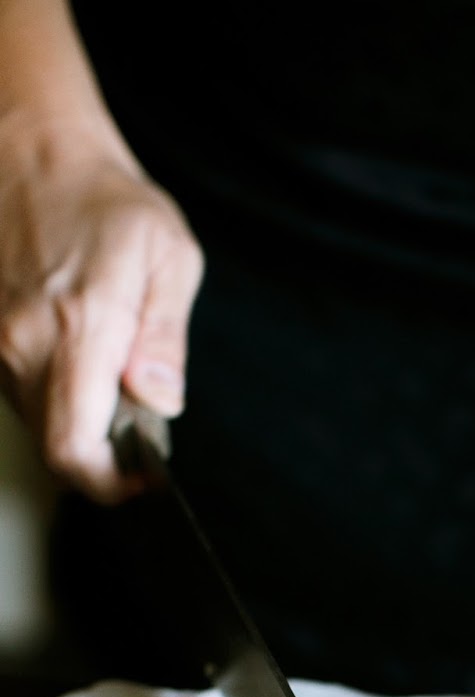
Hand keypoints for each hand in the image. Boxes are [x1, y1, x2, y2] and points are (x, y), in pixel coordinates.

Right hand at [0, 116, 202, 500]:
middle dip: (105, 456)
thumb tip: (160, 401)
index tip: (144, 478)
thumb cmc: (105, 199)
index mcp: (79, 327)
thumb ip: (166, 340)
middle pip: (58, 450)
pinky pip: (22, 392)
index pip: (74, 449)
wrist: (31, 149)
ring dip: (81, 421)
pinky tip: (79, 354)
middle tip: (140, 419)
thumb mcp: (169, 258)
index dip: (110, 485)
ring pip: (40, 424)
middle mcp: (24, 342)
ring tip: (111, 371)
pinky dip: (57, 394)